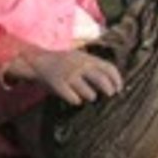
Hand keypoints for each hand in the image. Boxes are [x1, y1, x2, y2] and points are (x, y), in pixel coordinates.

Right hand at [6, 48, 122, 105]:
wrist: (38, 60)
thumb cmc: (63, 61)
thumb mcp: (80, 57)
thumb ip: (94, 65)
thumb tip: (113, 82)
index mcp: (87, 58)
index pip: (109, 68)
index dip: (117, 79)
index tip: (119, 89)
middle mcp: (80, 65)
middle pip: (102, 80)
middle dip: (109, 90)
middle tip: (110, 95)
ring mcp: (69, 75)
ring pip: (89, 93)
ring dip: (91, 96)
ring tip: (89, 96)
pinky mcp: (59, 85)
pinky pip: (74, 99)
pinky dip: (76, 101)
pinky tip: (75, 99)